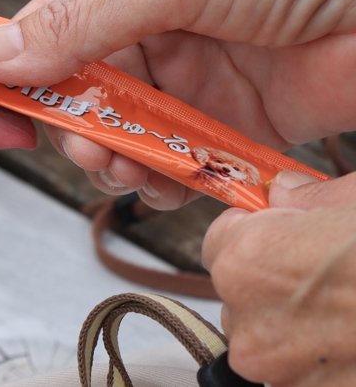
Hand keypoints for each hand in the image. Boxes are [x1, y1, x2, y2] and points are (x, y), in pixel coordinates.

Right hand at [0, 0, 355, 208]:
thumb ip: (87, 18)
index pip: (51, 23)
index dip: (22, 67)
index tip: (4, 107)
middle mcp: (151, 25)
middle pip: (78, 89)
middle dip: (76, 126)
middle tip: (90, 150)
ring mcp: (187, 76)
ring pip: (118, 132)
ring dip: (114, 160)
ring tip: (131, 171)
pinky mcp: (224, 123)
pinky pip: (170, 161)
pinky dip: (161, 181)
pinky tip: (169, 184)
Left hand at [202, 170, 355, 385]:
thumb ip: (313, 197)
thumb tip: (286, 191)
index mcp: (249, 264)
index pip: (219, 243)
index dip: (259, 234)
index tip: (291, 233)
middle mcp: (253, 328)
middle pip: (243, 297)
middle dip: (280, 284)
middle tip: (339, 275)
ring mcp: (286, 378)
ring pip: (274, 342)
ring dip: (306, 330)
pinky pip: (307, 376)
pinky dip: (330, 362)